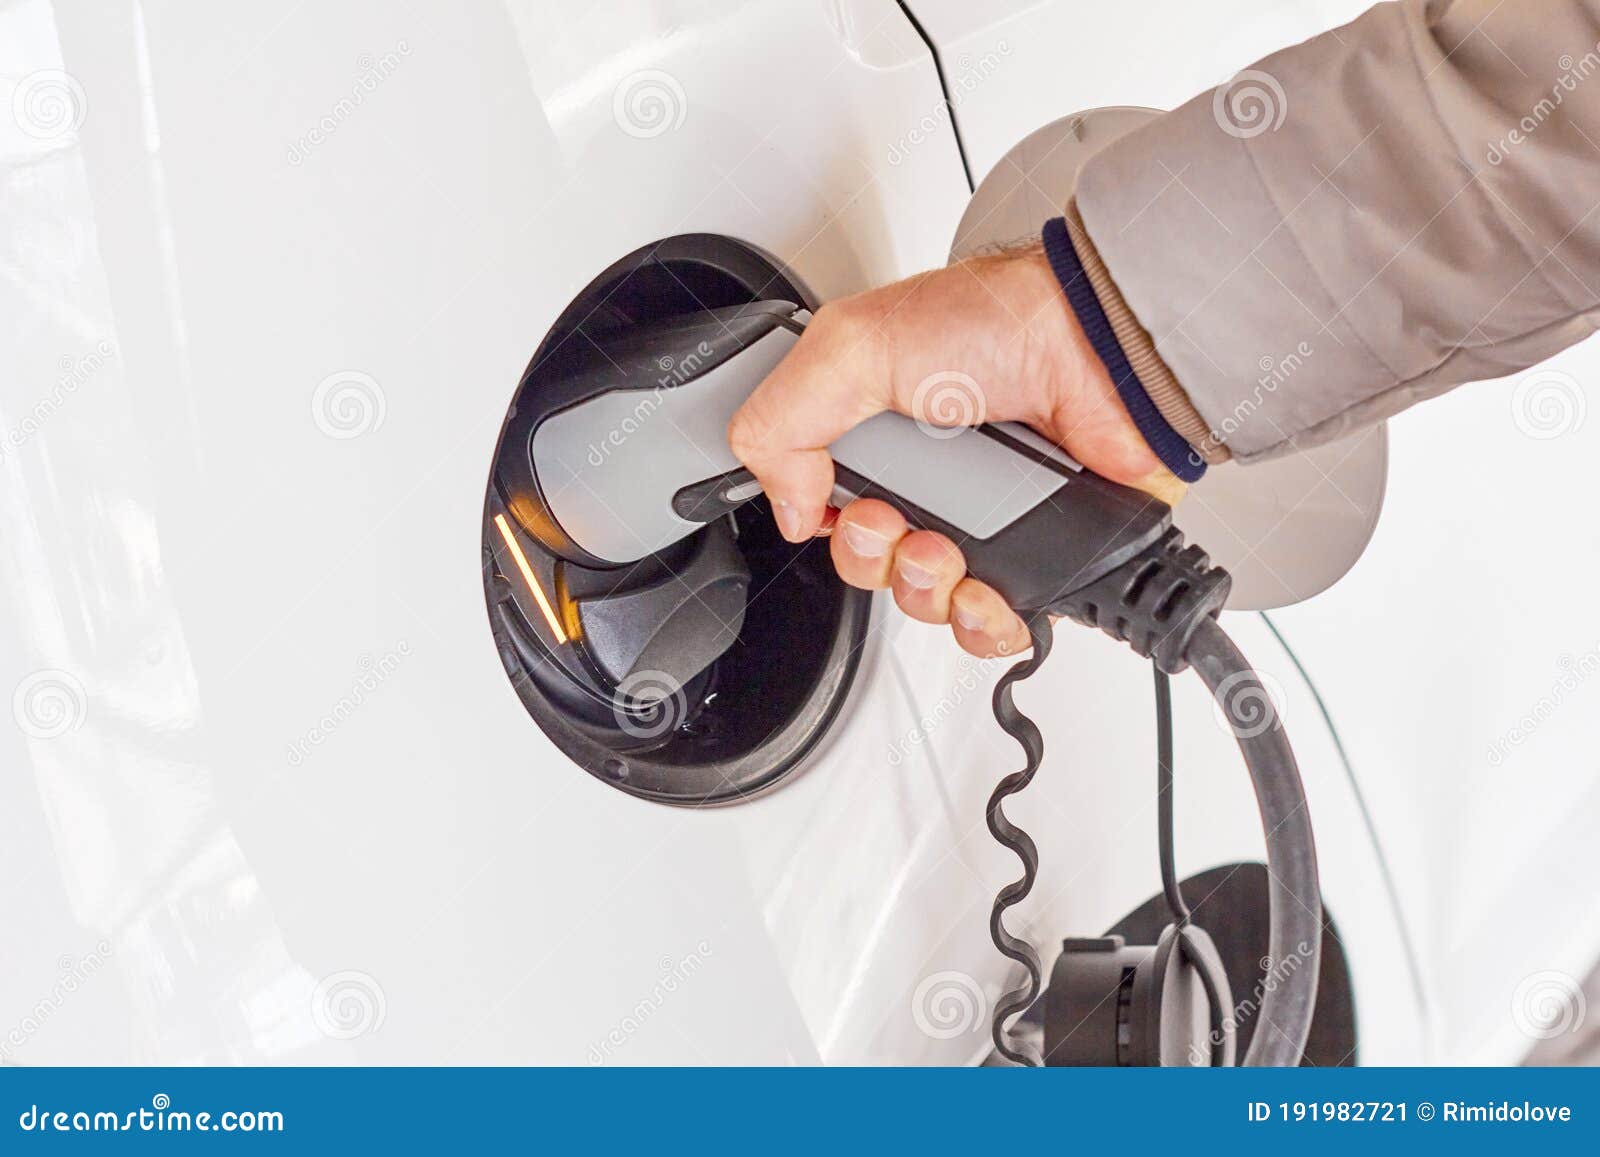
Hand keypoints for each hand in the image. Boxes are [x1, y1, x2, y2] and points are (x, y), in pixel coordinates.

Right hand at [727, 244, 1184, 657]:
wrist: (1102, 350)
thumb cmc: (1000, 325)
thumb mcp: (852, 346)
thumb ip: (783, 419)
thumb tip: (786, 506)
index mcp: (879, 432)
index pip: (825, 509)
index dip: (826, 523)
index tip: (844, 504)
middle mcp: (930, 479)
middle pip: (871, 565)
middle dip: (875, 558)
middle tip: (899, 521)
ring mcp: (986, 520)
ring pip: (926, 602)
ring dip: (926, 588)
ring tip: (951, 547)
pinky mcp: (1039, 556)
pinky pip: (991, 626)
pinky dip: (983, 622)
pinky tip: (987, 589)